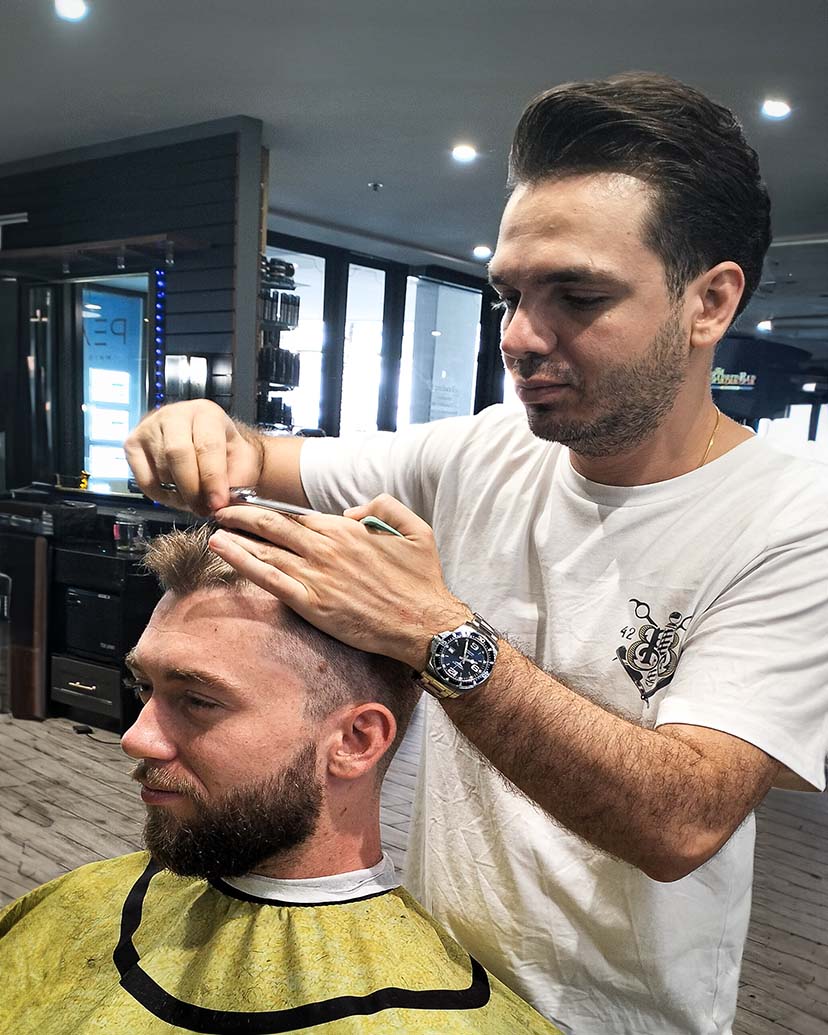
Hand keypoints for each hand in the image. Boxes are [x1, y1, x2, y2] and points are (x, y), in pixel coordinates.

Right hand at [124, 401, 262, 514]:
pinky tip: (178, 496)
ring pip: (162, 470)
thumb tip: (223, 503)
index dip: (212, 478)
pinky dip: (163, 496)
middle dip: (192, 489)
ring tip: (197, 501)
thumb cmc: (225, 451)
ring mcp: (149, 428)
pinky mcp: (132, 445)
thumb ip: (238, 478)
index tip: (218, 503)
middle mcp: (174, 414)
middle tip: (204, 509)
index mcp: (205, 412)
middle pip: (177, 454)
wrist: (206, 441)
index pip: (206, 445)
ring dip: (181, 495)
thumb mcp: (242, 459)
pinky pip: (145, 481)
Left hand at [208, 493, 469, 667]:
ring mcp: (316, 577)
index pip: (296, 514)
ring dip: (235, 536)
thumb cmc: (421, 580)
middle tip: (220, 510)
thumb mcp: (415, 528)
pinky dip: (242, 562)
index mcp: (346, 530)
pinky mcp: (312, 604)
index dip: (269, 509)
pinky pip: (269, 579)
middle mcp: (326, 549)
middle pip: (272, 526)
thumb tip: (350, 510)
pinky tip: (223, 551)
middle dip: (242, 515)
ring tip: (213, 528)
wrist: (425, 624)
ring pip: (265, 549)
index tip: (250, 506)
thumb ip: (384, 506)